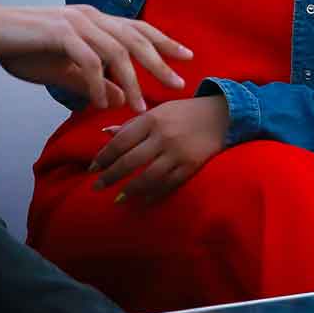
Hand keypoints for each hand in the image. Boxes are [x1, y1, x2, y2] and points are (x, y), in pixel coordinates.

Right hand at [0, 0, 188, 110]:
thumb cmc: (23, 48)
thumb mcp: (63, 70)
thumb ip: (92, 82)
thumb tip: (119, 97)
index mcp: (94, 21)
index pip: (137, 29)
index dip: (164, 41)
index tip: (186, 57)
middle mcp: (90, 16)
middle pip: (135, 38)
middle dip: (159, 62)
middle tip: (177, 84)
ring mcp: (76, 22)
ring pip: (116, 51)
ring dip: (130, 81)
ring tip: (137, 107)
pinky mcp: (60, 32)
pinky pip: (88, 61)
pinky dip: (97, 84)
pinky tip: (99, 103)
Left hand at [88, 95, 229, 204]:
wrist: (221, 115)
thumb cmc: (184, 112)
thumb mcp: (157, 112)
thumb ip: (131, 124)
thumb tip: (105, 132)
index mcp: (150, 119)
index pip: (120, 141)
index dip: (104, 157)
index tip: (92, 168)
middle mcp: (162, 136)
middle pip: (130, 161)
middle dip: (110, 176)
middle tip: (97, 187)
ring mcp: (177, 152)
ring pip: (148, 177)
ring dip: (130, 190)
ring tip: (117, 198)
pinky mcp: (190, 166)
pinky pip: (168, 185)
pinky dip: (153, 195)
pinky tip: (141, 201)